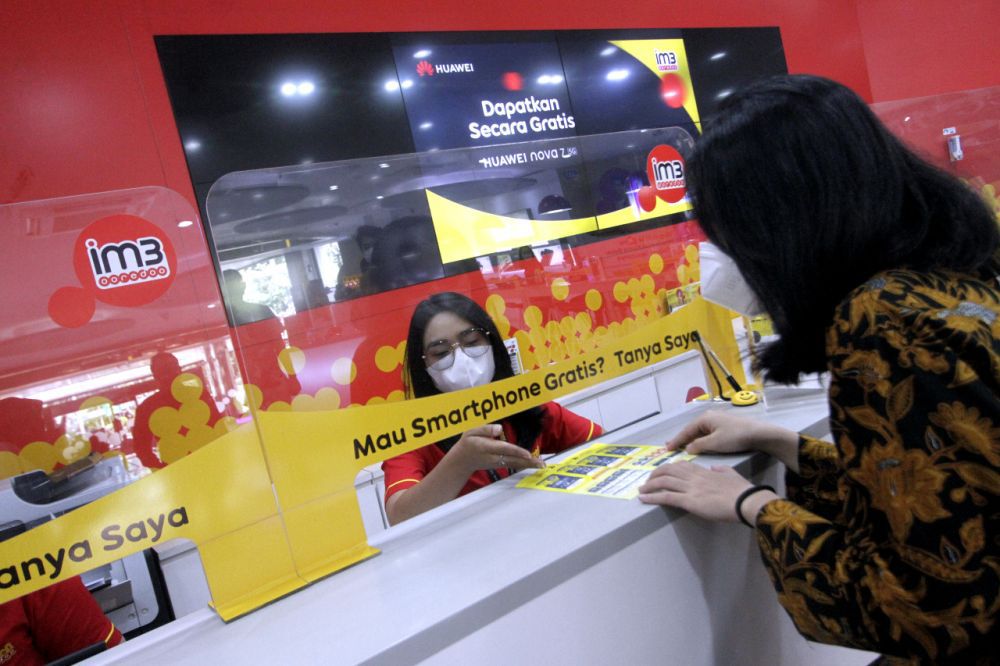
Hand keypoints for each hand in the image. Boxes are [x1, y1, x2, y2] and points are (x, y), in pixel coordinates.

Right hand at [449, 424, 543, 473]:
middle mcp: (494, 457)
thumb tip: (500, 428)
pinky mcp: (499, 465)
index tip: (528, 454)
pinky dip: (524, 465)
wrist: (462, 461)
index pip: (504, 449)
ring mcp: (497, 463)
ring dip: (528, 465)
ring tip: (541, 465)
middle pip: (513, 460)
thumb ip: (485, 429)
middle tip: (541, 464)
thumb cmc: (467, 443)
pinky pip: (514, 465)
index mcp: (487, 447)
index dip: (517, 451)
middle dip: (528, 462)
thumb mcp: (471, 431)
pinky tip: (533, 465)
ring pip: (515, 464)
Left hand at [637, 461, 756, 522]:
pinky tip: (643, 498)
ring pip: (663, 482)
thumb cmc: (741, 490)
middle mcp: (694, 477)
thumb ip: (721, 470)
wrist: (745, 501)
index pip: (681, 465)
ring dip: (649, 485)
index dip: (668, 468)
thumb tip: (714, 468)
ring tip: (641, 490)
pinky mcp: (689, 501)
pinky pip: (666, 497)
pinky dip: (652, 497)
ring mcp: (690, 488)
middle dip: (655, 474)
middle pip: (668, 470)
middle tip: (648, 481)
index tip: (662, 472)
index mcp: (704, 471)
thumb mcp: (731, 474)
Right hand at [666, 412, 799, 470]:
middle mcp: (709, 417)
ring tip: (683, 447)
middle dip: (682, 439)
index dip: (676, 441)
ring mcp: (718, 421)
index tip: (666, 449)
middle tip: (671, 447)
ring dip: (692, 440)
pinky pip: (708, 433)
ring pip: (700, 432)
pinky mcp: (725, 426)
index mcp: (704, 419)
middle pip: (692, 430)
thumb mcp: (715, 443)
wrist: (760, 434)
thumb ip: (699, 446)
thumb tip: (688, 449)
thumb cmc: (736, 437)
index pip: (686, 431)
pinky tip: (699, 445)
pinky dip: (701, 440)